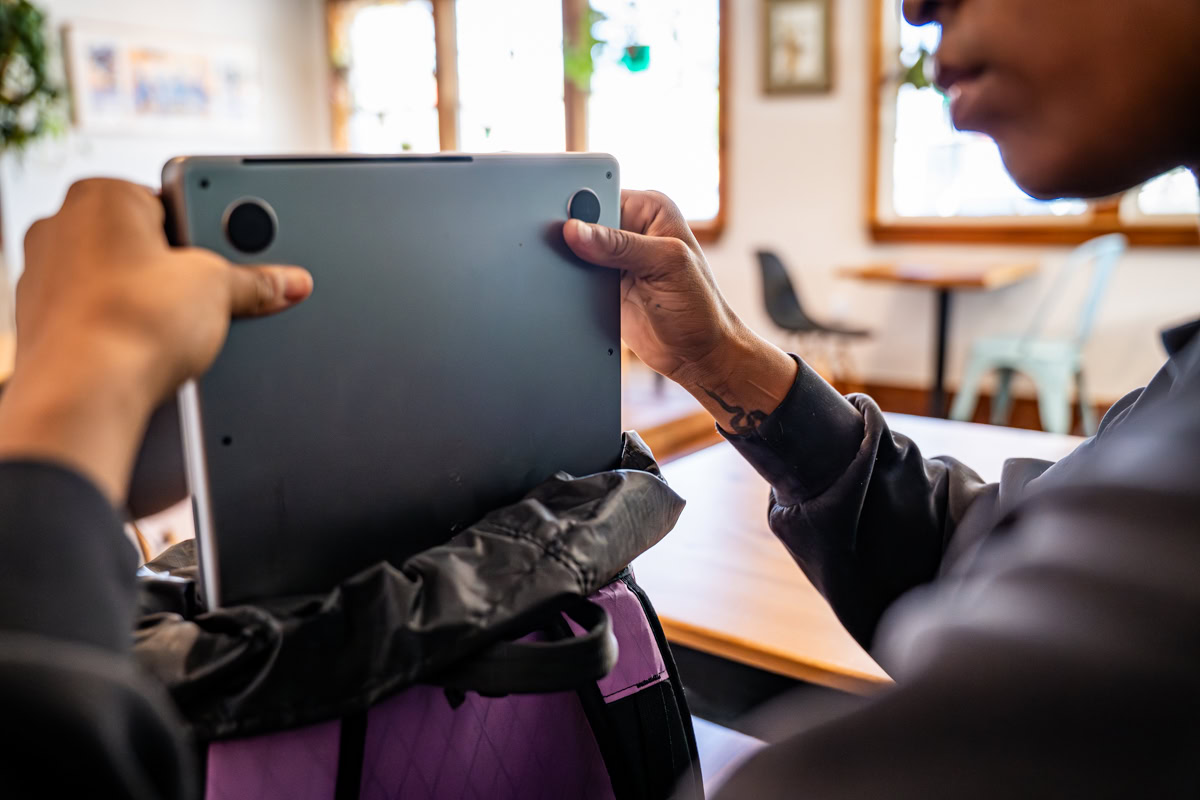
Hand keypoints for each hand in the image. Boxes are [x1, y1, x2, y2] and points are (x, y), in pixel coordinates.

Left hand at [0, 179, 312, 501]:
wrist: (85, 394)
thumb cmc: (128, 324)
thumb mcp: (219, 289)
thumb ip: (257, 281)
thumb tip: (286, 282)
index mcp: (102, 195)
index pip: (176, 200)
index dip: (212, 231)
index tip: (232, 256)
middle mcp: (63, 225)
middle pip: (149, 241)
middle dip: (183, 269)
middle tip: (212, 295)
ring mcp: (48, 275)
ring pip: (122, 280)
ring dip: (155, 301)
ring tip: (181, 326)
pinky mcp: (47, 322)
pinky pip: (103, 314)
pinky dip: (128, 327)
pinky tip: (151, 346)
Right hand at [563, 190, 796, 433]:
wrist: (696, 354)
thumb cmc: (699, 308)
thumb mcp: (664, 265)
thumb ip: (620, 245)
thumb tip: (577, 230)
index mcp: (651, 209)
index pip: (602, 194)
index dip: (580, 206)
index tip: (562, 220)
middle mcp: (632, 228)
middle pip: (583, 221)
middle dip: (571, 235)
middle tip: (564, 251)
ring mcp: (616, 258)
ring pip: (575, 250)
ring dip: (570, 262)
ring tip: (575, 275)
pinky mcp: (604, 284)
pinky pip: (576, 276)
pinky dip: (570, 283)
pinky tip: (572, 290)